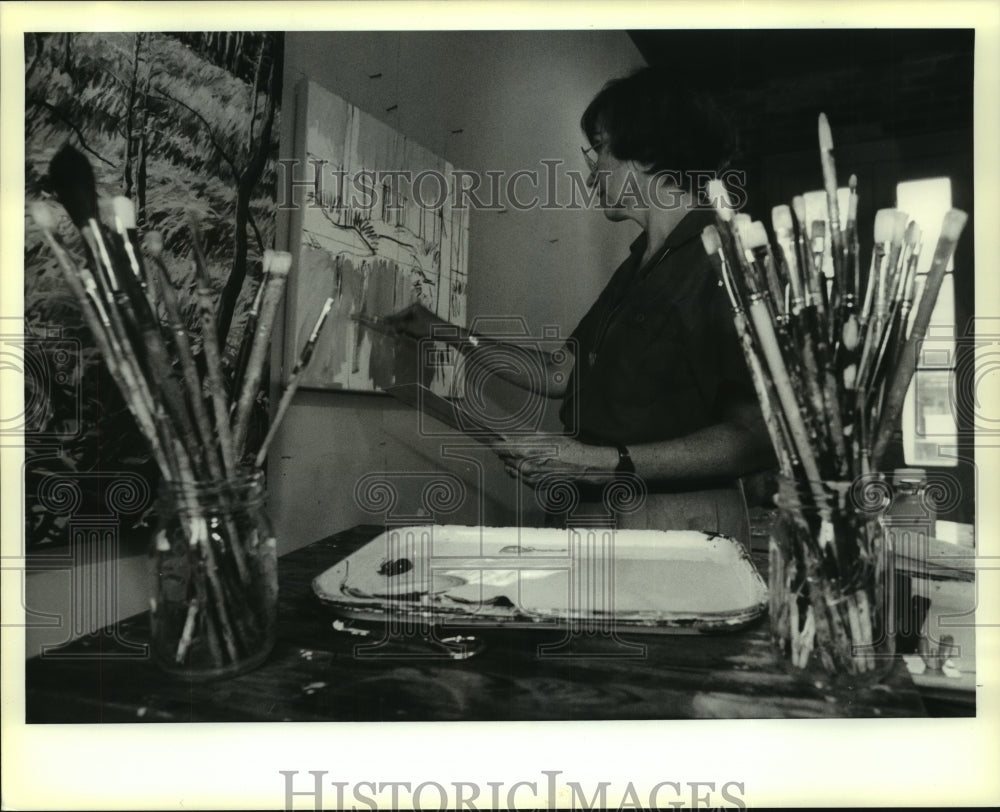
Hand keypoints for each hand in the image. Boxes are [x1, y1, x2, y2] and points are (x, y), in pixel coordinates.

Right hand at [382, 302, 460, 341]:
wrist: (444, 332)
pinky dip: (411, 331)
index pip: (399, 314)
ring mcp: (423, 315)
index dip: (391, 320)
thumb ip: (398, 326)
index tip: (382, 323)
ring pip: (409, 323)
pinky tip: (411, 335)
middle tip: (391, 331)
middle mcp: (418, 309)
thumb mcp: (410, 327)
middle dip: (398, 326)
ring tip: (400, 334)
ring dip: (405, 329)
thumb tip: (387, 325)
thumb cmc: (427, 328)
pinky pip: (415, 326)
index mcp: (414, 307)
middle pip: (404, 318)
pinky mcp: (427, 322)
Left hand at [492, 435, 618, 485]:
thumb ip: (524, 438)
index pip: (499, 448)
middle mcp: (525, 467)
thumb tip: (507, 436)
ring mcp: (529, 479)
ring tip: (525, 455)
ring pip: (511, 469)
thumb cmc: (567, 448)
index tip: (493, 439)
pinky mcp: (535, 486)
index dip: (495, 443)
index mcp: (526, 452)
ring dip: (513, 462)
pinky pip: (521, 477)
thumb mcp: (546, 436)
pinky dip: (522, 471)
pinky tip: (533, 464)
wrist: (583, 467)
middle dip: (506, 452)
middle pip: (504, 459)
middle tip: (512, 445)